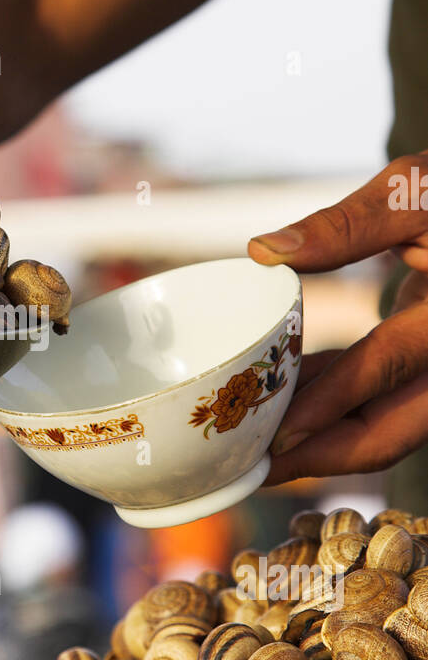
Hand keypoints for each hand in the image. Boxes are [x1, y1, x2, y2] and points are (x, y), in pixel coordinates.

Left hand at [248, 154, 427, 482]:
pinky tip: (282, 400)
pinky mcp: (427, 367)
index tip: (277, 435)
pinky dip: (333, 401)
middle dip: (318, 456)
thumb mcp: (417, 191)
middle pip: (388, 430)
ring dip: (318, 434)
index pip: (386, 367)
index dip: (329, 404)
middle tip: (250, 469)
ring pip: (381, 424)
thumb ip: (350, 223)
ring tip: (251, 442)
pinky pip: (379, 399)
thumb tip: (264, 251)